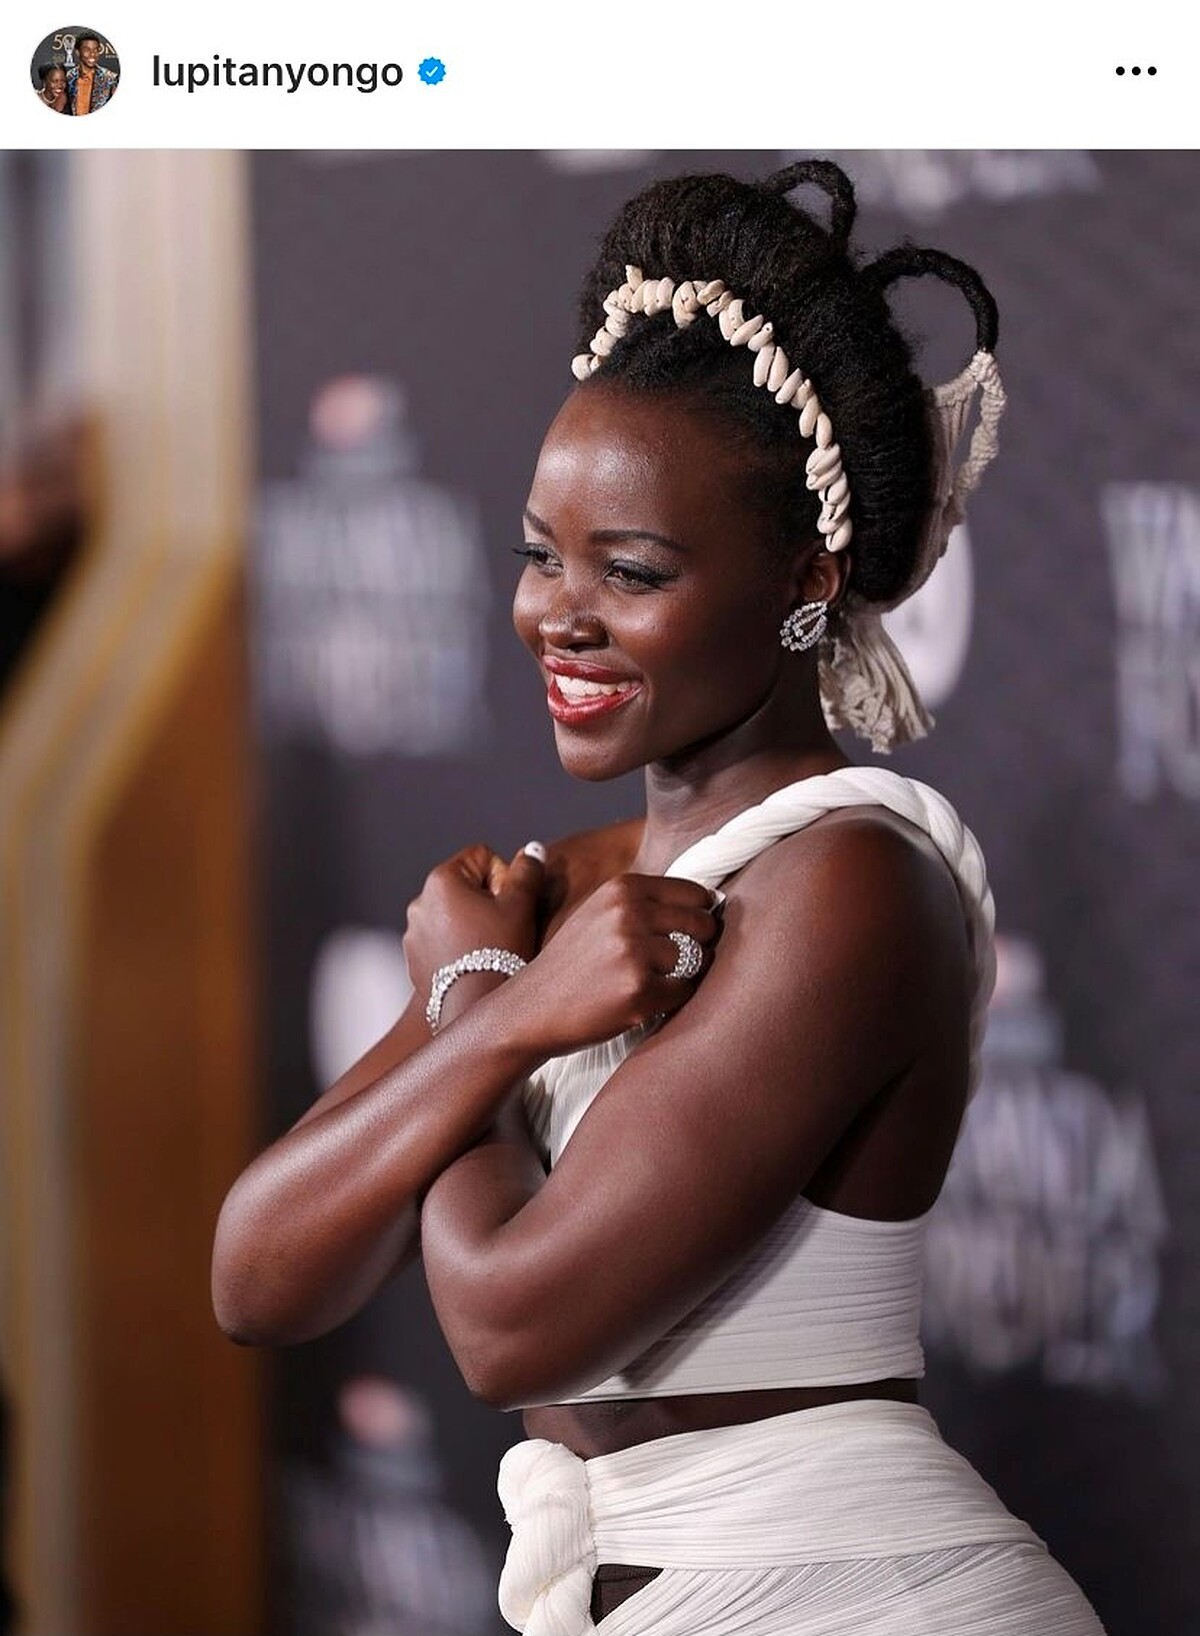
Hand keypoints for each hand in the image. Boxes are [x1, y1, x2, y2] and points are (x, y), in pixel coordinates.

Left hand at [403, 844, 544, 1004]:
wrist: (475, 1010)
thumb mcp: (520, 907)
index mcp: (441, 880)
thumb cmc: (500, 953)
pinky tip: (474, 964)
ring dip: (472, 923)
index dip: (503, 878)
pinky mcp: (414, 957)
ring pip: (454, 913)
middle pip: (466, 885)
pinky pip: (441, 938)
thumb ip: (527, 871)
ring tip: (489, 949)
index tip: (508, 907)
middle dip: (487, 901)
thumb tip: (532, 848)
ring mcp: (413, 932)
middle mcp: (419, 901)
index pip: (482, 857)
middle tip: (503, 930)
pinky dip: (458, 944)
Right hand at [515, 873, 720, 1053]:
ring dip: (686, 974)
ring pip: (698, 959)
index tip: (689, 933)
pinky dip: (673, 999)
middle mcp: (629, 913)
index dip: (699, 916)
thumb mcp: (601, 914)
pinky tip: (646, 1000)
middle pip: (703, 924)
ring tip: (655, 981)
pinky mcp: (639, 990)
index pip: (694, 894)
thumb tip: (711, 902)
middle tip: (677, 962)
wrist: (531, 1007)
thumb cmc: (573, 964)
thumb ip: (645, 904)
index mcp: (623, 888)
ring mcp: (634, 951)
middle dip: (700, 945)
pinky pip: (685, 991)